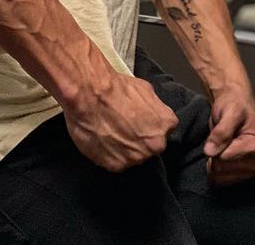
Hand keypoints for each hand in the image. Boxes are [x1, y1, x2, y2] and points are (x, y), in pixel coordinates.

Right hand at [63, 72, 178, 172]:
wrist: (89, 96)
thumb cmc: (116, 89)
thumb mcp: (145, 89)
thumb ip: (154, 107)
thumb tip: (152, 113)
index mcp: (165, 125)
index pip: (164, 130)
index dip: (150, 125)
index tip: (140, 121)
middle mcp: (155, 145)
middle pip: (151, 146)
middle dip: (141, 139)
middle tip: (125, 128)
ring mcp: (136, 157)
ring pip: (134, 156)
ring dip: (126, 149)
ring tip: (111, 133)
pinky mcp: (117, 166)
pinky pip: (117, 163)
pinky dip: (111, 155)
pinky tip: (103, 140)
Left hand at [204, 87, 254, 185]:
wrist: (234, 103)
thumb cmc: (234, 105)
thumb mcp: (229, 112)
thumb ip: (221, 132)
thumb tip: (210, 152)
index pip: (224, 157)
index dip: (217, 143)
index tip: (224, 130)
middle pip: (220, 168)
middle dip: (216, 152)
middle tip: (223, 137)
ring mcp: (250, 172)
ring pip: (218, 176)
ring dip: (214, 159)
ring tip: (223, 144)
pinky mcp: (240, 176)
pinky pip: (218, 180)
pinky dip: (215, 167)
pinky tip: (222, 153)